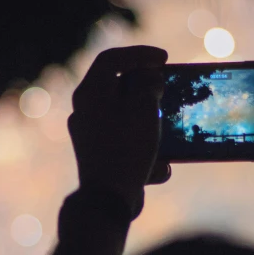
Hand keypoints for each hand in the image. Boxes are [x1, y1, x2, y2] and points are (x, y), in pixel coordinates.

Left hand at [68, 46, 170, 210]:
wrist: (107, 200)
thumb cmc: (126, 148)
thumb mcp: (144, 107)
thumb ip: (148, 85)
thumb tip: (148, 78)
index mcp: (89, 93)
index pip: (112, 59)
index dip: (140, 54)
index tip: (164, 60)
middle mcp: (84, 111)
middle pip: (119, 89)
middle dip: (148, 90)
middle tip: (168, 89)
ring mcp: (90, 136)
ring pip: (125, 118)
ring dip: (151, 123)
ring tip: (168, 129)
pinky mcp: (100, 158)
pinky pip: (126, 145)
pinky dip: (145, 151)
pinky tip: (159, 167)